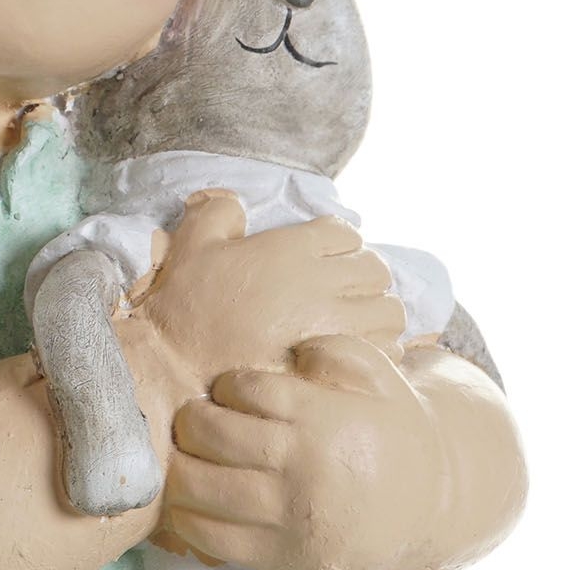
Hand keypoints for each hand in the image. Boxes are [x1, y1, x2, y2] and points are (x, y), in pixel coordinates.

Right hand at [135, 191, 406, 390]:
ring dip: (377, 312)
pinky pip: (385, 350)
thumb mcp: (191, 244)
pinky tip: (353, 352)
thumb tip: (240, 204)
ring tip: (356, 321)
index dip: (338, 243)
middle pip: (375, 269)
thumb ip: (219, 212)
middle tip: (344, 290)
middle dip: (364, 275)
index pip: (345, 233)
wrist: (179, 365)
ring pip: (390, 310)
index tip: (325, 258)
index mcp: (290, 249)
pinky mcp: (337, 365)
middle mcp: (320, 282)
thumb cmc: (185, 305)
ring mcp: (332, 325)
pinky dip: (378, 347)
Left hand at [163, 334, 439, 569]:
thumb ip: (336, 348)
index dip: (225, 386)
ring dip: (180, 467)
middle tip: (197, 419)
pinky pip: (210, 538)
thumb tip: (294, 350)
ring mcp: (293, 516)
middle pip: (210, 434)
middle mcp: (306, 467)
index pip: (243, 389)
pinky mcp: (284, 557)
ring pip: (199, 486)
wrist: (433, 505)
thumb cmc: (390, 429)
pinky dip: (187, 516)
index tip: (228, 391)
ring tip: (189, 457)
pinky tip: (194, 499)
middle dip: (191, 421)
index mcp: (324, 418)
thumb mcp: (379, 375)